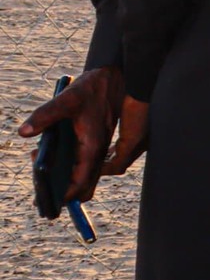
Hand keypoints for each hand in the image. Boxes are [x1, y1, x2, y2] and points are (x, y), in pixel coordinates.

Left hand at [16, 67, 139, 201]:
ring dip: (68, 182)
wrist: (116, 75)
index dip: (66, 196)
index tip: (50, 204)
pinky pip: (87, 164)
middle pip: (86, 185)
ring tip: (44, 181)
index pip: (80, 181)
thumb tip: (24, 132)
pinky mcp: (98, 140)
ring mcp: (100, 146)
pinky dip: (72, 170)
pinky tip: (55, 159)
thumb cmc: (93, 87)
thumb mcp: (66, 99)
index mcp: (93, 146)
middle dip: (67, 195)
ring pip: (87, 175)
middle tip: (43, 198)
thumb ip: (45, 115)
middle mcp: (98, 150)